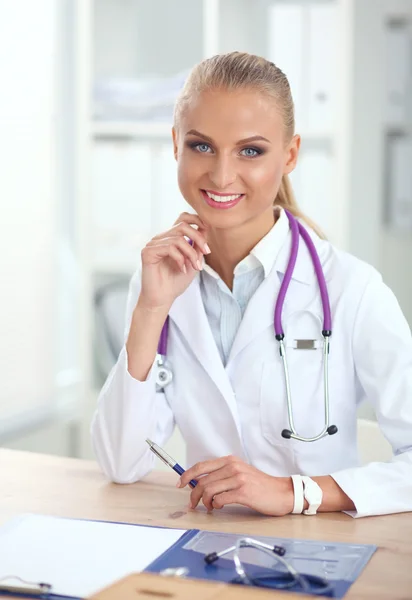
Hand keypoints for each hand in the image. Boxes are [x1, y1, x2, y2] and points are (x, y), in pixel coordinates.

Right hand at [139, 213, 209, 309]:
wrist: (162, 299)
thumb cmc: (175, 282)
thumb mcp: (193, 261)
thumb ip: (198, 246)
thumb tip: (206, 228)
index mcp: (171, 238)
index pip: (182, 218)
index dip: (196, 220)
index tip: (208, 231)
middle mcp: (161, 238)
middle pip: (182, 225)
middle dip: (198, 238)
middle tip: (206, 252)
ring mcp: (153, 244)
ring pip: (178, 238)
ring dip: (191, 253)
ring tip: (195, 267)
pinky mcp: (147, 252)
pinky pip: (169, 248)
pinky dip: (180, 259)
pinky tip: (182, 269)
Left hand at [177, 455, 293, 515]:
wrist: (282, 492)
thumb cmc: (260, 485)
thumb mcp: (240, 473)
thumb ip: (222, 475)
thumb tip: (199, 483)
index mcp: (230, 460)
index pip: (201, 466)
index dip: (187, 475)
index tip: (180, 483)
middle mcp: (233, 467)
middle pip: (202, 480)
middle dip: (193, 494)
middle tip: (193, 504)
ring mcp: (238, 478)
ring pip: (209, 490)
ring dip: (204, 502)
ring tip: (209, 507)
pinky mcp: (243, 492)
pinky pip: (220, 499)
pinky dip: (215, 505)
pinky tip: (219, 507)